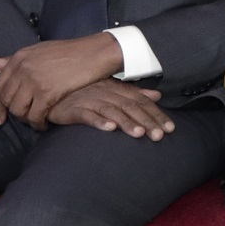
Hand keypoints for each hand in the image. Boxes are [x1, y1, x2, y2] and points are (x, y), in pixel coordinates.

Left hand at [0, 34, 123, 127]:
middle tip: (24, 121)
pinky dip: (38, 124)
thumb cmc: (70, 52)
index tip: (0, 117)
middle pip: (6, 100)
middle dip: (12, 115)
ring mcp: (34, 81)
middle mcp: (22, 69)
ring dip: (26, 120)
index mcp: (18, 58)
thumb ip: (12, 59)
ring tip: (36, 121)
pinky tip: (44, 125)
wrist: (94, 53)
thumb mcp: (37, 51)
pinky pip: (35, 115)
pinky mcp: (47, 92)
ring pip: (19, 110)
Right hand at [46, 78, 178, 140]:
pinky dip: (99, 121)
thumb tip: (157, 96)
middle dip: (146, 121)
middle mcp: (105, 93)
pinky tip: (109, 129)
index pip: (141, 102)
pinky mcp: (73, 109)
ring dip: (126, 122)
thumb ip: (134, 94)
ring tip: (139, 134)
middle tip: (160, 135)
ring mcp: (89, 100)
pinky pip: (87, 115)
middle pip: (130, 107)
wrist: (53, 92)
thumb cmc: (85, 93)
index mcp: (117, 89)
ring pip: (112, 111)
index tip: (171, 128)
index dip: (156, 114)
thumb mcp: (111, 91)